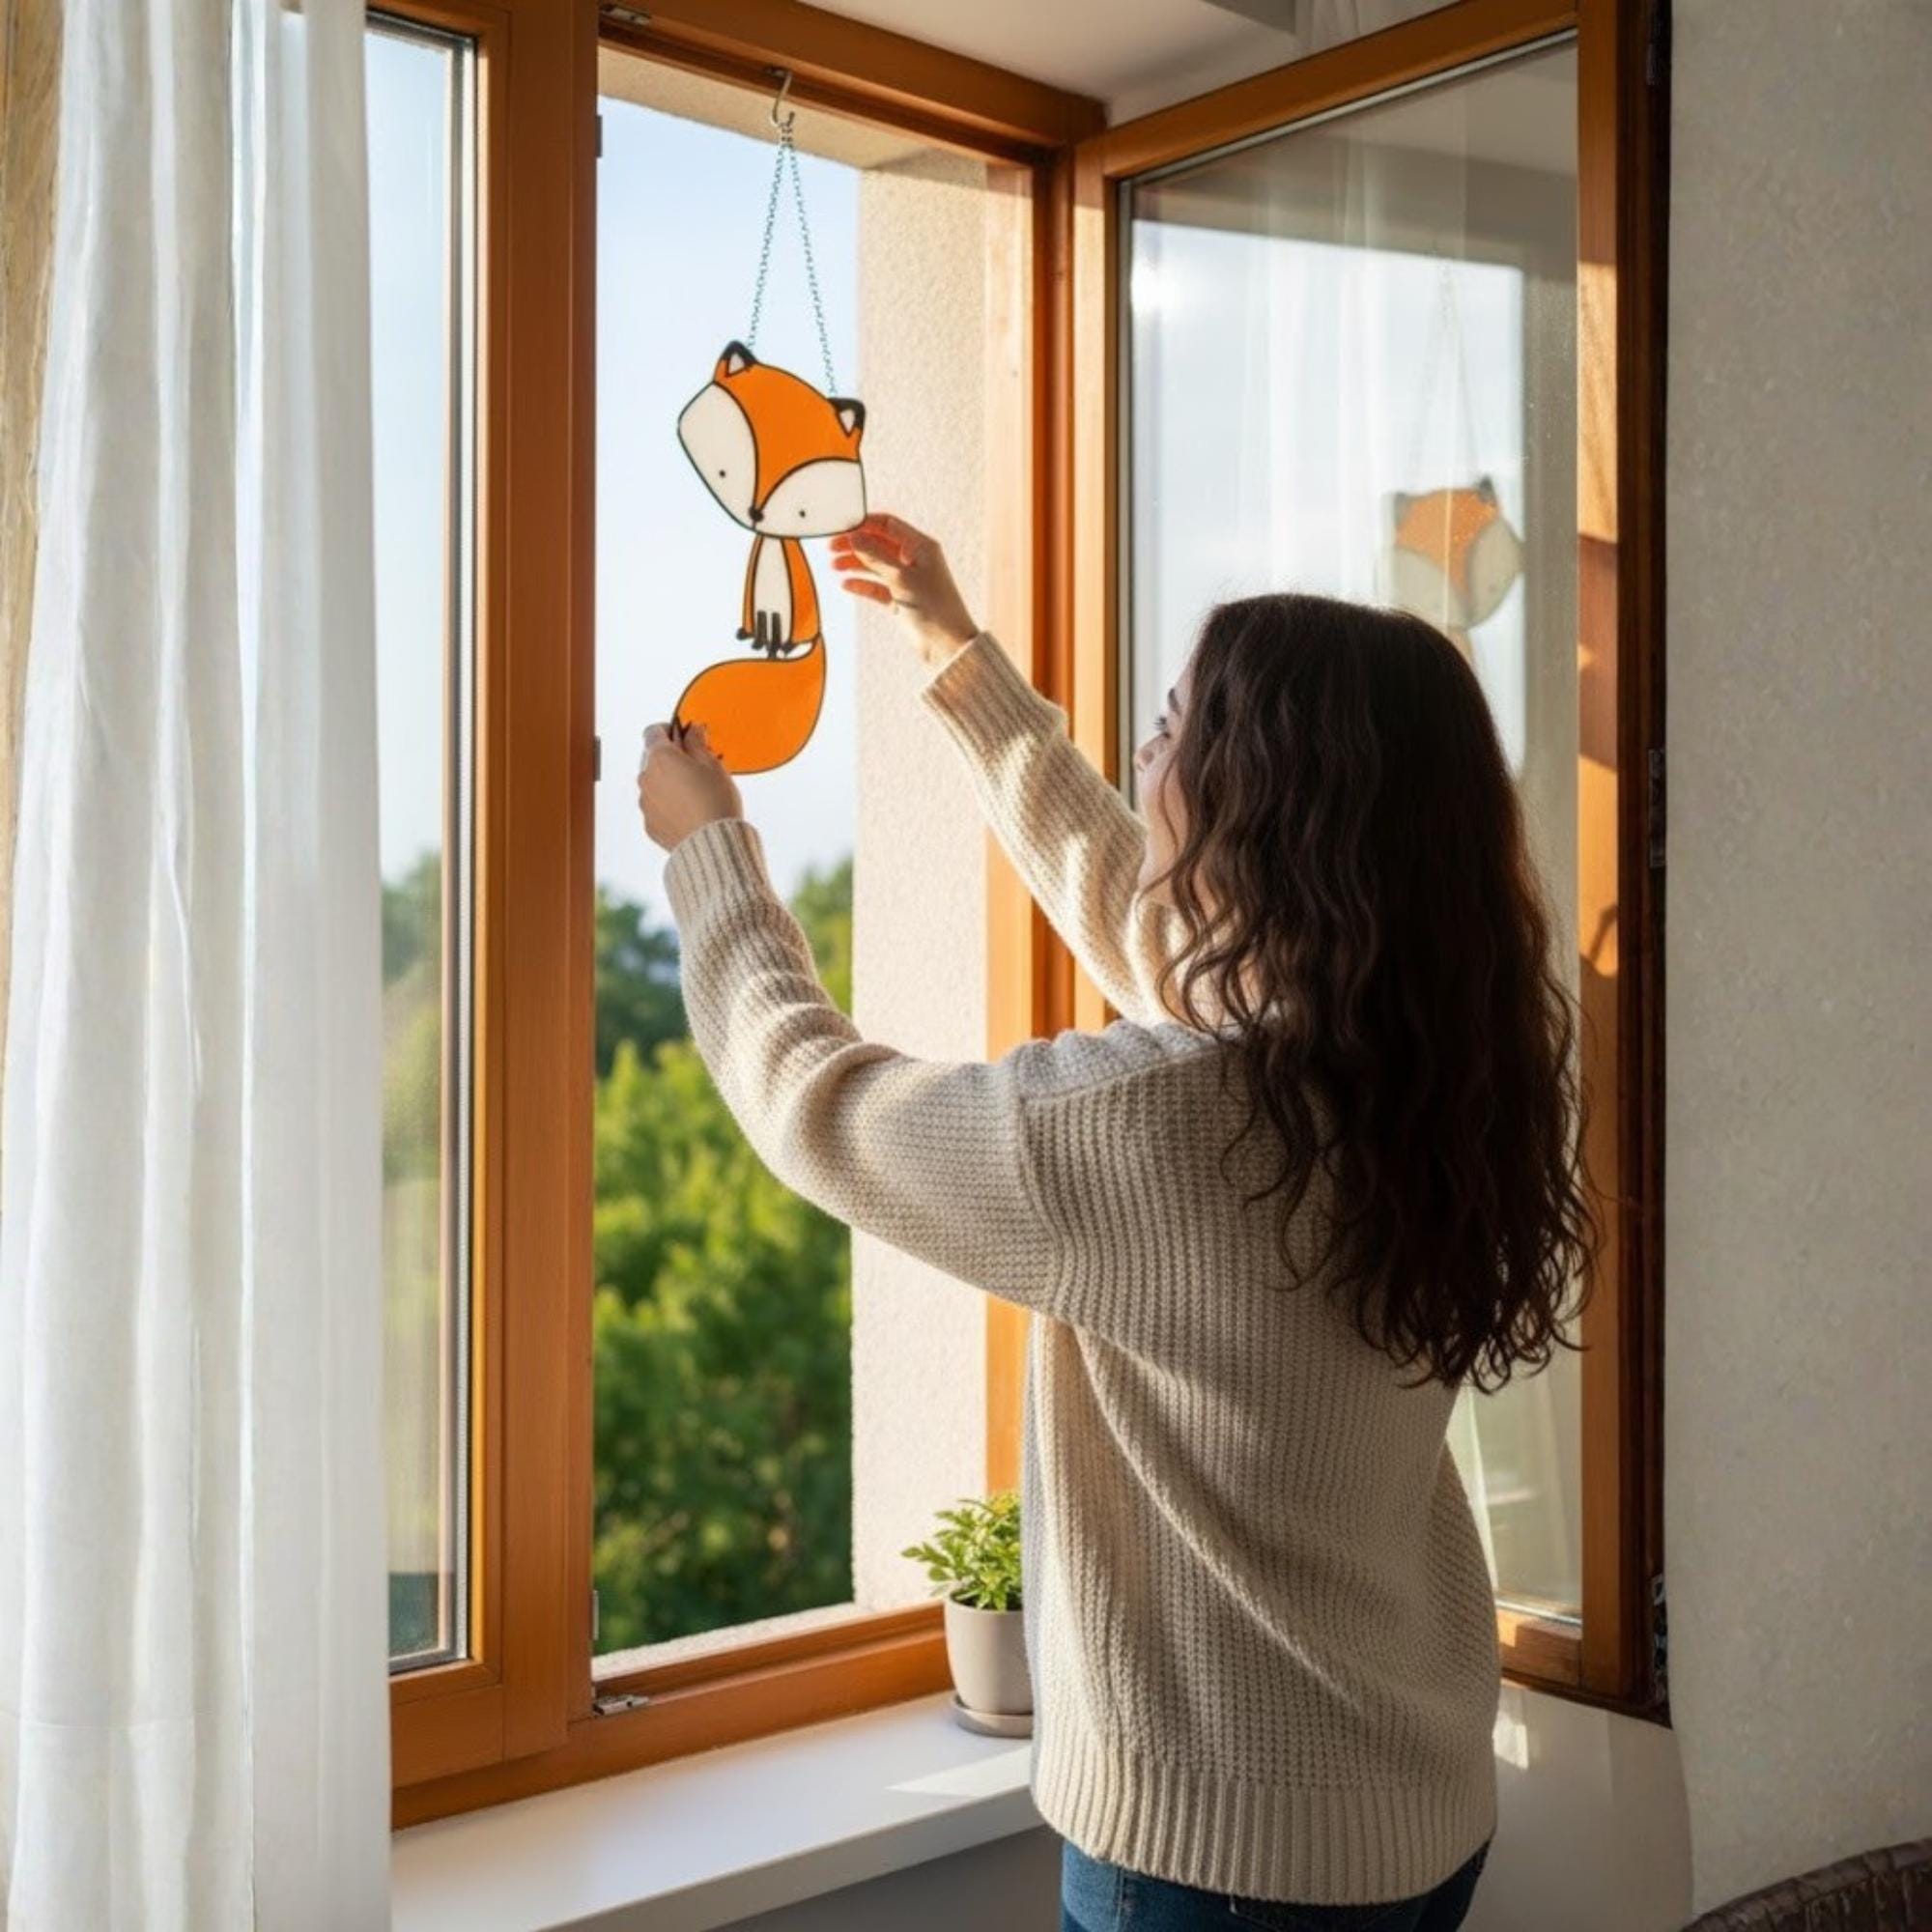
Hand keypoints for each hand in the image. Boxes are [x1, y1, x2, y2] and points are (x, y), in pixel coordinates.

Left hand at [638, 722, 743, 852]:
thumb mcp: (713, 764)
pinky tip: (690, 811)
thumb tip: (693, 731)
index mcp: (661, 758)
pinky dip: (669, 805)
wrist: (713, 844)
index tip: (682, 734)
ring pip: (655, 784)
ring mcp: (646, 802)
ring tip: (696, 794)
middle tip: (697, 767)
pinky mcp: (650, 824)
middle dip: (673, 760)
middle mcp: (647, 778)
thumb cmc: (715, 803)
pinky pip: (657, 807)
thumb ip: (698, 743)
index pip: (653, 732)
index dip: (669, 729)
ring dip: (670, 783)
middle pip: (654, 760)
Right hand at [828, 513, 978, 669]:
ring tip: (834, 566)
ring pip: (875, 566)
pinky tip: (846, 584)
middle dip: (855, 545)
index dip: (865, 524)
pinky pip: (876, 587)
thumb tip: (854, 537)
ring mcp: (906, 580)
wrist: (947, 645)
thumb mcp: (900, 577)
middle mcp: (914, 560)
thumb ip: (875, 555)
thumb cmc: (934, 607)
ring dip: (855, 564)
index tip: (843, 527)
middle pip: (878, 544)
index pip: (888, 525)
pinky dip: (862, 585)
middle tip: (832, 548)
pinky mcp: (900, 600)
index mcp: (921, 547)